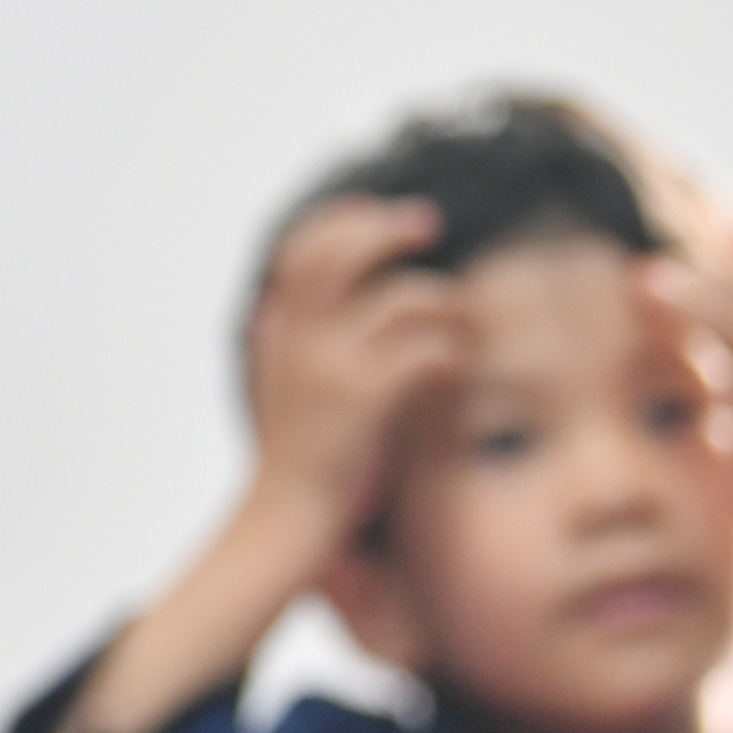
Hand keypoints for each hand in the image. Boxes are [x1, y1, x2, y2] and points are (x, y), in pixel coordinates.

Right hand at [242, 197, 469, 543]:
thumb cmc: (292, 454)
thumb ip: (279, 342)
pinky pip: (427, 352)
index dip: (343, 219)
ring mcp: (332, 368)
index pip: (303, 248)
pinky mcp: (366, 401)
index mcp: (282, 330)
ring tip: (464, 322)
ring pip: (405, 299)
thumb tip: (269, 306)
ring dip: (448, 303)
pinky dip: (451, 355)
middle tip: (428, 224)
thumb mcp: (275, 385)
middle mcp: (301, 339)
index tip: (379, 216)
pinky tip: (453, 371)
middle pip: (343, 252)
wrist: (287, 516)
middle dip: (389, 227)